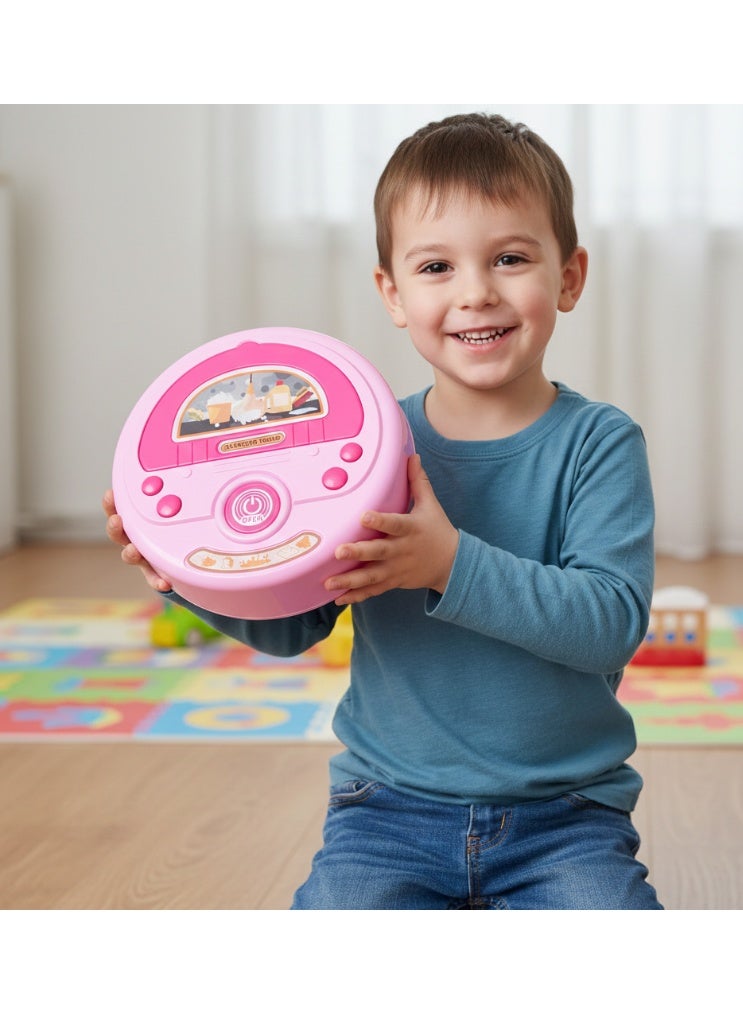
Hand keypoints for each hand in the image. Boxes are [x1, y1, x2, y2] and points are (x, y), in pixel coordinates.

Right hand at [102, 489, 171, 592]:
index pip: (118, 508)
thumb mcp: (170, 509)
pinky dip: (156, 580)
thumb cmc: (171, 528)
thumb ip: (171, 494)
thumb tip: (184, 467)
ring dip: (129, 552)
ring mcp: (143, 556)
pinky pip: (153, 577)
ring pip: (130, 554)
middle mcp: (134, 537)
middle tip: (117, 520)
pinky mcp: (154, 572)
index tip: (110, 494)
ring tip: (133, 550)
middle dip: (115, 526)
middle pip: (118, 532)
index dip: (111, 502)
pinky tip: (164, 582)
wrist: (178, 557)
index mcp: (135, 520)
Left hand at [324, 454, 458, 605]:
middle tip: (338, 551)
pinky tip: (337, 598)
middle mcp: (402, 550)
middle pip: (378, 552)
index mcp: (411, 529)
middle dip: (358, 553)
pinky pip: (373, 590)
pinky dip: (356, 595)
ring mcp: (396, 569)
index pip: (395, 523)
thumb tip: (412, 456)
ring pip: (371, 576)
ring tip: (329, 582)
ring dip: (350, 579)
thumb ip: (418, 482)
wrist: (452, 564)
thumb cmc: (437, 530)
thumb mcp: (430, 505)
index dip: (380, 520)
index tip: (363, 516)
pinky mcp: (393, 581)